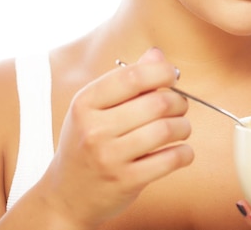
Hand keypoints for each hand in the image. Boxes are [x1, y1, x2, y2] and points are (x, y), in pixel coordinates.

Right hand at [37, 48, 193, 227]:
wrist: (65, 196)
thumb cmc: (86, 144)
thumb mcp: (94, 109)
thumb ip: (127, 81)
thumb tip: (157, 55)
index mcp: (85, 103)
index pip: (132, 77)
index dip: (162, 71)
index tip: (172, 75)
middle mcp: (94, 129)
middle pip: (157, 103)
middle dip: (178, 101)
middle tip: (178, 106)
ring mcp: (109, 157)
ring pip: (167, 130)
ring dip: (184, 127)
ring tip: (180, 129)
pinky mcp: (126, 181)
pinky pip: (171, 159)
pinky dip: (185, 153)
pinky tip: (180, 151)